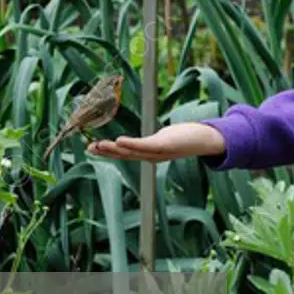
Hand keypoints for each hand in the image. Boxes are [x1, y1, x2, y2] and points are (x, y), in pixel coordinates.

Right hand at [86, 123, 225, 163]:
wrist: (204, 140)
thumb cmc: (184, 137)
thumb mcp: (164, 138)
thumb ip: (152, 141)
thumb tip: (143, 139)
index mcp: (149, 154)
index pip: (125, 154)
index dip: (108, 152)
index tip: (91, 148)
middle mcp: (151, 157)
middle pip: (125, 155)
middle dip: (106, 152)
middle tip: (89, 148)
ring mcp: (157, 153)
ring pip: (131, 152)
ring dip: (114, 150)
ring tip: (99, 145)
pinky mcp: (164, 146)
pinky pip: (144, 146)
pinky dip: (131, 144)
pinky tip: (118, 140)